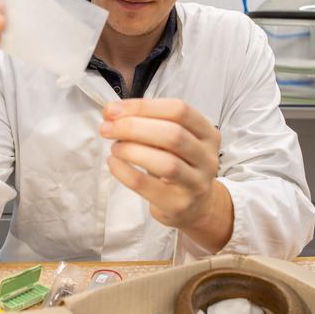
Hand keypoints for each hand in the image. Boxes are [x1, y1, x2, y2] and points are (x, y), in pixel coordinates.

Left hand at [100, 98, 232, 249]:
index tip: (113, 110)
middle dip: (133, 127)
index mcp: (207, 133)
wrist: (196, 206)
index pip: (179, 110)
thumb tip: (111, 111)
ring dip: (131, 150)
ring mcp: (195, 183)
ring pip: (165, 162)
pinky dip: (124, 171)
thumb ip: (146, 122)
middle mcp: (207, 157)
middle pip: (173, 134)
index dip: (143, 106)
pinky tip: (114, 163)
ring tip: (114, 147)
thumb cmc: (178, 164)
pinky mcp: (177, 204)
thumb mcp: (172, 140)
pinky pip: (145, 185)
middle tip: (107, 128)